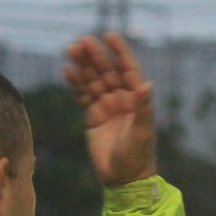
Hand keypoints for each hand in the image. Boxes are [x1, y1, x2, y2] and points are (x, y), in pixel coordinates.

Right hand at [63, 32, 157, 187]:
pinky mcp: (92, 117)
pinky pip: (82, 96)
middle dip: (96, 56)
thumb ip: (143, 108)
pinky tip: (67, 70)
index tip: (110, 35)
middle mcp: (122, 99)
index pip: (128, 69)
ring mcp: (106, 107)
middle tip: (83, 41)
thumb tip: (148, 84)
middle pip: (107, 72)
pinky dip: (75, 84)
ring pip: (93, 81)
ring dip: (83, 66)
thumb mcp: (142, 132)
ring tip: (71, 49)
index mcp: (136, 99)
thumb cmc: (138, 156)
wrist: (124, 179)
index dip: (120, 52)